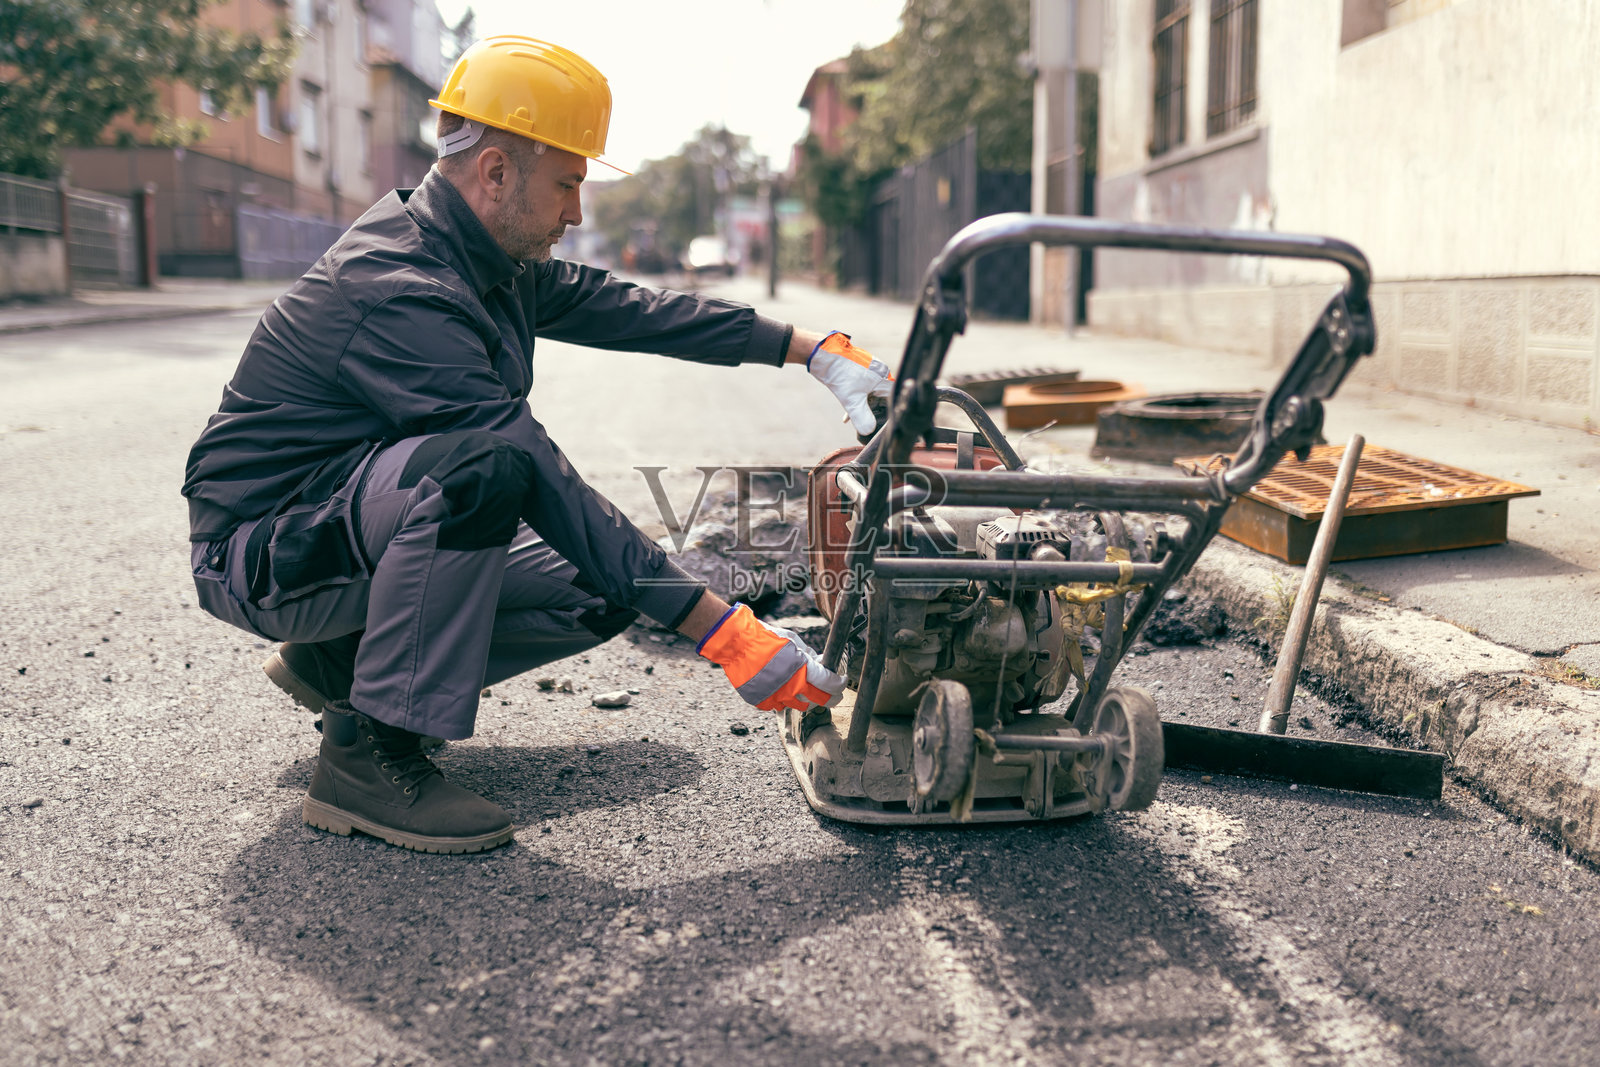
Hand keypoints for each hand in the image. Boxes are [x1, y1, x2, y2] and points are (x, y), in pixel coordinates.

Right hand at [697, 604, 844, 711]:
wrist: (738, 644)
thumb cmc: (766, 638)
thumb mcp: (793, 642)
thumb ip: (809, 657)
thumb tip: (821, 664)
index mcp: (803, 670)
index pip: (831, 684)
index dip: (840, 683)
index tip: (842, 680)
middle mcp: (792, 688)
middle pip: (821, 701)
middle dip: (831, 697)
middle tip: (833, 693)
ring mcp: (777, 698)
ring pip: (801, 706)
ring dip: (807, 698)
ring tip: (805, 688)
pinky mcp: (764, 702)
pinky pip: (780, 706)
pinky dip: (784, 698)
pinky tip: (782, 688)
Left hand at [806, 331, 894, 434]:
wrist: (824, 356)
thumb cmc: (841, 374)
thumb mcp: (851, 400)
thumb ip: (861, 418)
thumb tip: (868, 431)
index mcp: (884, 377)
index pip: (893, 399)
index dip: (888, 414)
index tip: (880, 425)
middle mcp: (880, 373)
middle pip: (882, 398)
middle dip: (872, 413)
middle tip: (865, 425)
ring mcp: (870, 371)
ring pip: (870, 396)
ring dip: (862, 408)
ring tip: (852, 420)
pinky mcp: (860, 372)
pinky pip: (862, 390)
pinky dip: (856, 401)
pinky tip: (845, 417)